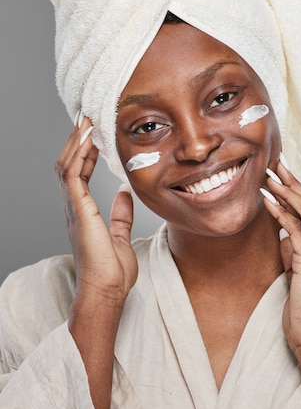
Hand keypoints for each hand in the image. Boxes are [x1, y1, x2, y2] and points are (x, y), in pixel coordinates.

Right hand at [55, 116, 137, 306]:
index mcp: (83, 211)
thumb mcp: (120, 236)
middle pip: (69, 163)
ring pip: (67, 164)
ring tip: (87, 119)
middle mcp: (74, 207)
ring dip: (77, 141)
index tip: (95, 133)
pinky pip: (73, 174)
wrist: (106, 291)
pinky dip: (79, 153)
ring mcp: (73, 208)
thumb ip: (120, 215)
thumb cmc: (112, 272)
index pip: (80, 173)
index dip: (86, 151)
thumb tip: (124, 194)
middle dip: (77, 139)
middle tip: (87, 117)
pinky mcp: (78, 210)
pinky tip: (89, 138)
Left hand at [262, 158, 300, 408]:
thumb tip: (282, 240)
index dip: (298, 192)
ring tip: (269, 174)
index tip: (282, 176)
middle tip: (276, 163)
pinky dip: (281, 212)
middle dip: (294, 182)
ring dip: (287, 190)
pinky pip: (295, 231)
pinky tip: (267, 200)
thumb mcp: (299, 281)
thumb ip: (294, 258)